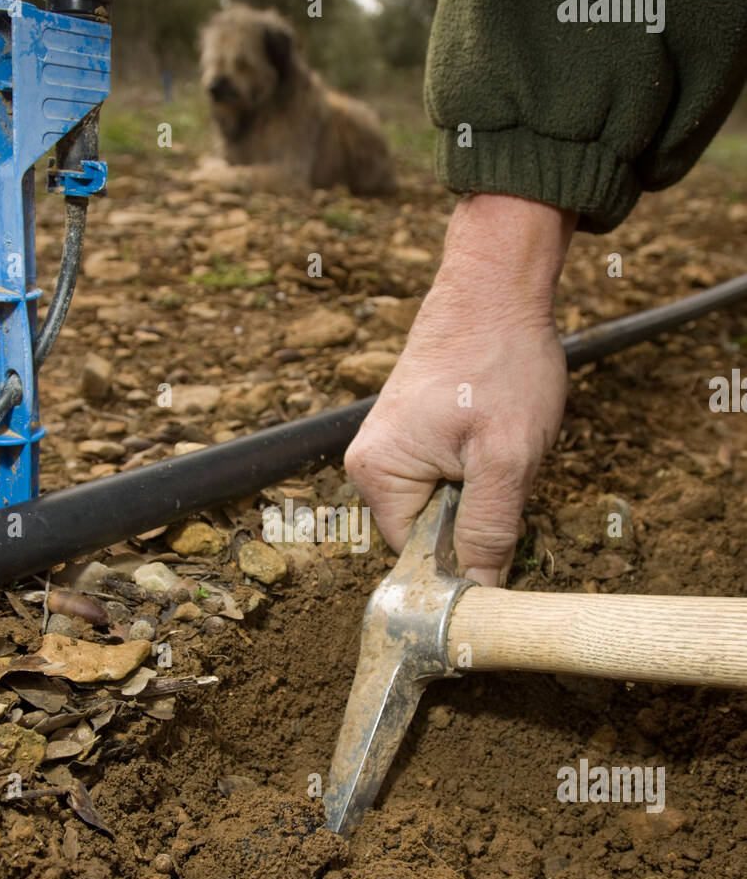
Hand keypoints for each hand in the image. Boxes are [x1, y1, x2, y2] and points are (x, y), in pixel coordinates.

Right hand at [344, 194, 575, 584]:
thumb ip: (490, 528)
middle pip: (430, 532)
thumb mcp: (507, 457)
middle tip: (507, 469)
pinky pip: (448, 477)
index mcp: (377, 475)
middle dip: (477, 515)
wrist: (497, 287)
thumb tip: (479, 591)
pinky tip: (495, 433)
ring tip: (501, 442)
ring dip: (484, 488)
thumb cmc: (499, 361)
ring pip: (446, 504)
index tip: (503, 532)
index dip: (464, 555)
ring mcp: (390, 448)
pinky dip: (481, 466)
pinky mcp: (412, 434)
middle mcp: (370, 464)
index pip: (418, 555)